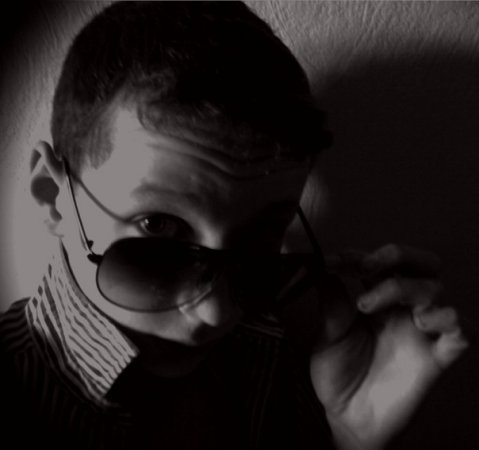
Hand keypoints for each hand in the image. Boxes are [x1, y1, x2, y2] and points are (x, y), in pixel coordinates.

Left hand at [309, 244, 468, 449]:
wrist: (347, 418)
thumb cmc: (338, 374)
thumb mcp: (329, 332)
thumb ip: (332, 300)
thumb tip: (323, 264)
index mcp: (378, 299)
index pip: (380, 262)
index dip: (358, 255)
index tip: (331, 260)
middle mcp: (403, 309)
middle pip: (422, 263)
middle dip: (397, 254)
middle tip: (365, 266)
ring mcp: (422, 331)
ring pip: (435, 289)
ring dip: (402, 286)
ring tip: (366, 305)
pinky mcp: (437, 357)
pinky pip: (461, 329)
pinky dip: (445, 317)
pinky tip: (418, 322)